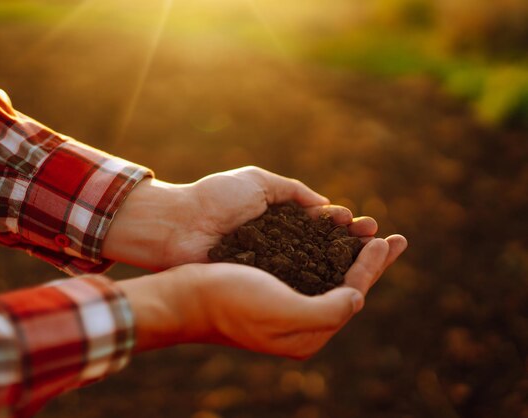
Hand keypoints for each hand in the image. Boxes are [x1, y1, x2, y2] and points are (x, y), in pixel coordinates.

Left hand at [103, 166, 377, 269]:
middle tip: (383, 242)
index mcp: (280, 221)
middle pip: (326, 249)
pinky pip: (295, 285)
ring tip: (372, 257)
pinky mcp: (260, 285)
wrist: (179, 224)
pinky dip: (319, 282)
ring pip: (316, 270)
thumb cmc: (215, 198)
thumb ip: (293, 191)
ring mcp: (271, 268)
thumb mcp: (258, 182)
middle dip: (355, 245)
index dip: (346, 226)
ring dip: (345, 265)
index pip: (322, 226)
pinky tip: (342, 280)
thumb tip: (325, 206)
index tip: (365, 224)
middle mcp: (280, 247)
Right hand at [118, 234, 406, 357]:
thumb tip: (358, 298)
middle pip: (346, 286)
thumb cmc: (230, 300)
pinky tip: (329, 238)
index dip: (371, 267)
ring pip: (328, 274)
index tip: (383, 238)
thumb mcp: (283, 311)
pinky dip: (323, 250)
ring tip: (368, 234)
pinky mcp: (269, 287)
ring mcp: (283, 304)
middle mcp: (299, 322)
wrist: (185, 294)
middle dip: (371, 262)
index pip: (351, 296)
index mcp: (307, 334)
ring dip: (349, 253)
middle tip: (396, 239)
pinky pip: (306, 266)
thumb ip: (328, 311)